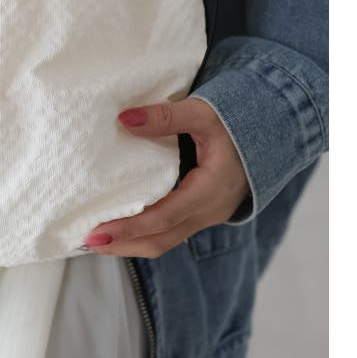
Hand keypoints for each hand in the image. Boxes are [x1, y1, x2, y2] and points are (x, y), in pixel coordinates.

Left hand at [83, 97, 250, 257]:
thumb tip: (124, 119)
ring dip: (132, 243)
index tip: (99, 230)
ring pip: (165, 239)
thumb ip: (165, 117)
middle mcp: (208, 210)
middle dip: (124, 244)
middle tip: (88, 240)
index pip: (165, 217)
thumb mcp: (202, 113)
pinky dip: (144, 233)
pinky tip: (123, 226)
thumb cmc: (236, 121)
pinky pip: (170, 230)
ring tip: (97, 239)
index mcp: (210, 190)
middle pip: (162, 239)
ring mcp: (206, 214)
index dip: (131, 227)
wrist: (268, 131)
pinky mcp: (200, 210)